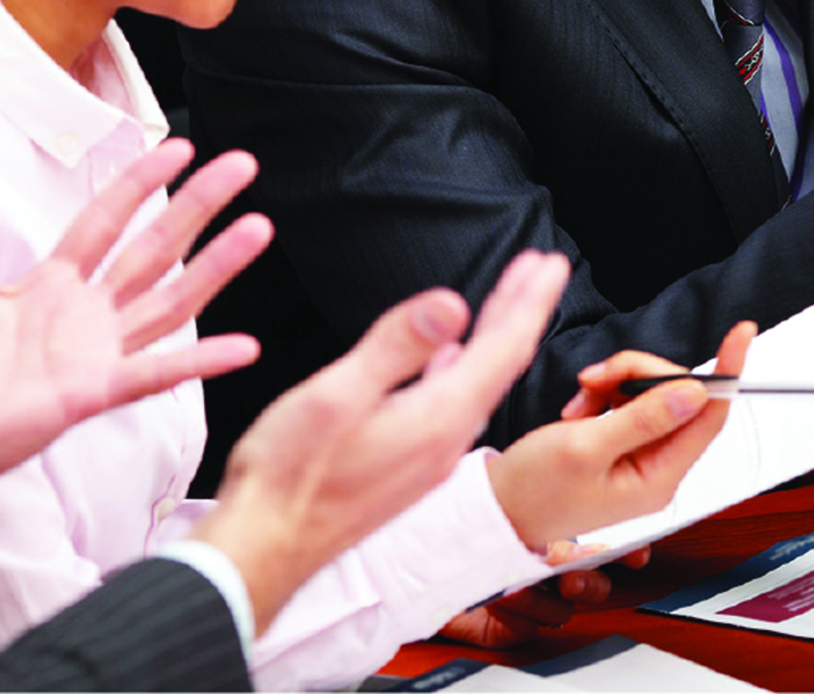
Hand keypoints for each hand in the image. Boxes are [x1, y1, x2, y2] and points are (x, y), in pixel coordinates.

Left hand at [0, 139, 270, 519]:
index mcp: (52, 283)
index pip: (107, 218)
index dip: (142, 181)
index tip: (181, 146)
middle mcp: (85, 314)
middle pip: (155, 248)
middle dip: (199, 205)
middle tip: (242, 165)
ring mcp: (96, 353)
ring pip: (171, 300)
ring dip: (217, 265)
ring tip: (259, 228)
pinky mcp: (93, 392)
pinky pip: (155, 372)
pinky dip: (201, 361)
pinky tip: (244, 347)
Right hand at [190, 251, 569, 635]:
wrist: (263, 551)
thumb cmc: (289, 475)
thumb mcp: (338, 395)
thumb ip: (397, 347)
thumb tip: (453, 303)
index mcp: (439, 417)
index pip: (504, 347)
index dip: (530, 299)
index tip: (550, 262)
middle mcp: (447, 439)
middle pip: (500, 361)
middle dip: (522, 309)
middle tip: (543, 267)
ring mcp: (429, 456)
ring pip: (479, 381)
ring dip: (495, 335)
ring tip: (507, 299)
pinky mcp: (408, 467)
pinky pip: (453, 403)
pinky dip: (462, 366)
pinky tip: (451, 358)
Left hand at [435, 542, 651, 647]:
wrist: (421, 560)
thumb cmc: (465, 531)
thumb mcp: (512, 517)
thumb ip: (551, 527)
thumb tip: (574, 537)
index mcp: (556, 542)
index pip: (604, 551)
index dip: (624, 554)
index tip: (636, 555)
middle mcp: (547, 574)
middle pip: (591, 590)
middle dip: (588, 585)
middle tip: (571, 578)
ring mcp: (528, 604)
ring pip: (558, 612)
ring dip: (537, 597)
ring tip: (513, 582)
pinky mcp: (505, 629)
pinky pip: (524, 632)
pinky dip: (511, 617)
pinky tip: (497, 600)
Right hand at [486, 320, 756, 551]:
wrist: (497, 509)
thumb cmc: (533, 491)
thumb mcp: (584, 448)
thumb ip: (643, 418)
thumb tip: (695, 391)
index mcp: (658, 479)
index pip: (710, 416)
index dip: (728, 372)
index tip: (741, 333)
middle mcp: (657, 469)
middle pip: (677, 395)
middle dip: (638, 374)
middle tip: (596, 378)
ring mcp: (641, 456)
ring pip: (652, 392)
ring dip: (615, 383)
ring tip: (580, 403)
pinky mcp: (622, 444)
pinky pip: (629, 400)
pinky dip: (604, 393)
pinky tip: (579, 410)